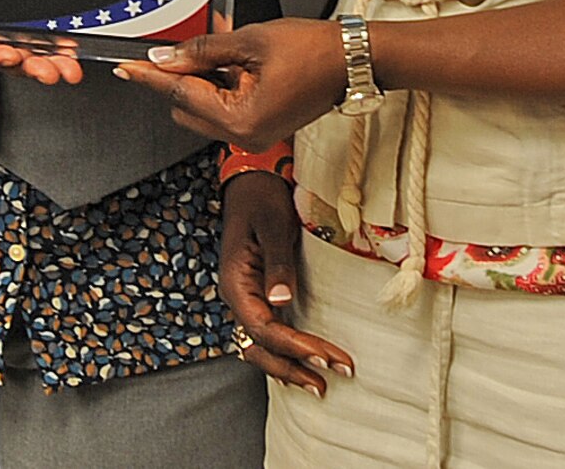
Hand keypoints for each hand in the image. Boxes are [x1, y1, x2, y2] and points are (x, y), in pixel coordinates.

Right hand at [0, 0, 83, 84]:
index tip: (9, 55)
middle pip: (0, 58)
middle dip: (28, 67)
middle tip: (49, 70)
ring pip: (22, 51)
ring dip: (46, 61)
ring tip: (67, 64)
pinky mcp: (14, 12)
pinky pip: (34, 31)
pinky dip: (54, 41)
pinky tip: (70, 43)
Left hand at [113, 20, 342, 148]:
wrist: (352, 59)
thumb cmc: (313, 50)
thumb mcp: (249, 41)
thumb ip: (201, 50)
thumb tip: (165, 56)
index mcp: (242, 120)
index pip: (181, 95)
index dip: (150, 77)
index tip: (125, 68)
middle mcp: (245, 137)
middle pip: (186, 107)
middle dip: (180, 77)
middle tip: (182, 46)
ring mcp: (253, 135)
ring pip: (203, 108)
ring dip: (201, 81)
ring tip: (224, 52)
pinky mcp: (260, 127)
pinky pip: (224, 107)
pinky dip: (219, 85)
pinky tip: (230, 61)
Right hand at [221, 172, 353, 394]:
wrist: (254, 183)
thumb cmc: (264, 199)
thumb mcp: (273, 226)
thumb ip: (277, 263)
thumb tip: (281, 301)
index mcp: (236, 281)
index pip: (262, 328)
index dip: (293, 347)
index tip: (324, 357)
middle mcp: (238, 296)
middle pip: (258, 347)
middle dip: (293, 367)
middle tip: (328, 381)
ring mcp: (247, 298)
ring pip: (261, 347)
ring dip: (289, 367)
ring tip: (321, 383)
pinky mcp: (260, 296)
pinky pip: (268, 335)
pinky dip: (285, 354)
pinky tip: (305, 365)